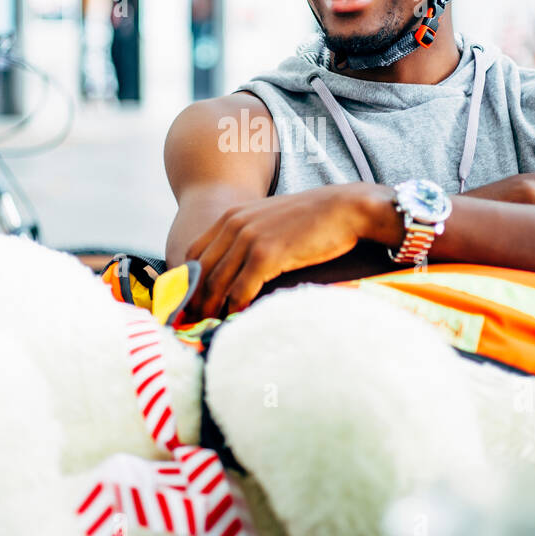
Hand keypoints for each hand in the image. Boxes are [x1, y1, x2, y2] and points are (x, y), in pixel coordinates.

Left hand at [185, 183, 394, 317]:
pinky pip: (240, 290)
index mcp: (232, 217)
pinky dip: (236, 308)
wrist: (344, 208)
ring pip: (217, 284)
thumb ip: (250, 237)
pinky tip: (239, 319)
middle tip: (197, 322)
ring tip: (214, 327)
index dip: (189, 281)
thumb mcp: (271, 221)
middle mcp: (234, 225)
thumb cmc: (313, 219)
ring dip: (213, 309)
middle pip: (201, 271)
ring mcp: (249, 239)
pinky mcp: (266, 254)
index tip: (192, 301)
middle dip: (196, 300)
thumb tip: (239, 266)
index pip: (194, 254)